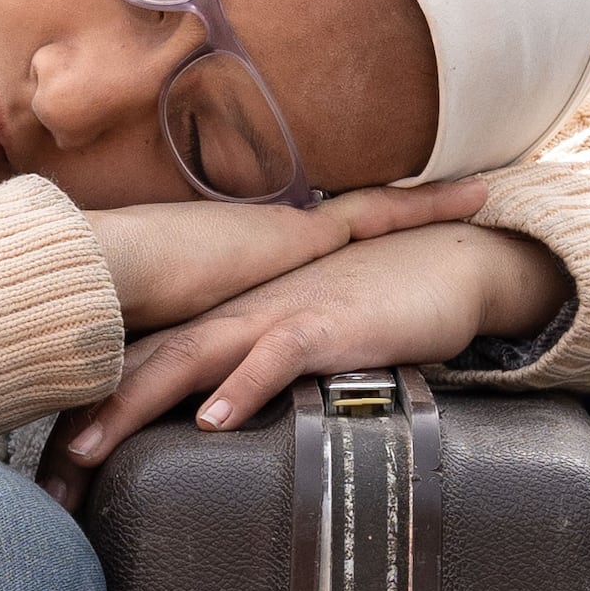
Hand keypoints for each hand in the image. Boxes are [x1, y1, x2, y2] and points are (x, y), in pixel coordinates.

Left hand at [47, 218, 571, 495]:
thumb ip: (247, 393)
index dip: (89, 423)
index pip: (136, 373)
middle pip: (140, 368)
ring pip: (188, 360)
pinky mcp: (322, 325)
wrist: (436, 267)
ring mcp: (272, 319)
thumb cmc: (362, 320)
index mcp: (218, 328)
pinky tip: (213, 421)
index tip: (50, 486)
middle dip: (85, 423)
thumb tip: (208, 445)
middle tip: (43, 483)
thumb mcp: (290, 360)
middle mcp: (231, 320)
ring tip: (90, 452)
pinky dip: (240, 387)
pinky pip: (274, 356)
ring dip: (134, 403)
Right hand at [73, 176, 488, 333]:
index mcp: (249, 270)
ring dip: (425, 203)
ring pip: (373, 210)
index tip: (385, 225)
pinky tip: (471, 195)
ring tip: (481, 191)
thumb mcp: (175, 346)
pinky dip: (422, 204)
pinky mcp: (297, 238)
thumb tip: (199, 399)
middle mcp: (272, 247)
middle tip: (463, 194)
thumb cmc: (123, 311)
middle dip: (404, 210)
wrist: (108, 275)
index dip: (347, 233)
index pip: (309, 245)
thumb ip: (202, 368)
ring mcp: (287, 236)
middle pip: (350, 219)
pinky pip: (375, 213)